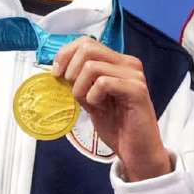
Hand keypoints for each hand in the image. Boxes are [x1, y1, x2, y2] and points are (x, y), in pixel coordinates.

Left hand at [52, 37, 171, 180]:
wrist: (137, 151)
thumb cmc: (117, 126)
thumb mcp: (91, 100)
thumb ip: (80, 83)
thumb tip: (57, 70)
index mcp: (119, 62)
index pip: (87, 42)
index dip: (65, 54)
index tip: (56, 74)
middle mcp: (129, 63)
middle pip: (88, 47)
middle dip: (71, 70)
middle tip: (73, 91)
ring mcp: (134, 75)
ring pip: (92, 66)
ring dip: (81, 88)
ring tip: (90, 104)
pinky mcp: (136, 90)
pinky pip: (103, 83)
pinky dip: (93, 97)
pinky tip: (101, 108)